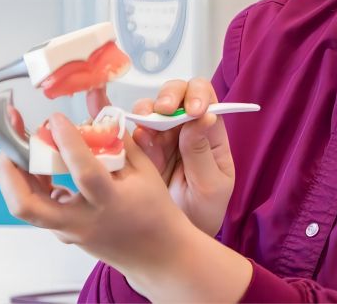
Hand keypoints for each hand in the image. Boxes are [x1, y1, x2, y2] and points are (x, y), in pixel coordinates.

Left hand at [0, 113, 194, 276]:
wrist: (155, 253)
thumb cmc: (155, 211)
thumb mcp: (145, 171)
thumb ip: (119, 142)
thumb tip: (98, 113)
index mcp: (110, 202)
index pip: (83, 172)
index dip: (67, 142)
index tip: (57, 119)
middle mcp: (82, 221)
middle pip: (28, 204)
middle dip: (10, 171)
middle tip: (9, 145)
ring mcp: (69, 231)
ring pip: (26, 208)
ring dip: (15, 177)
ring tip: (20, 149)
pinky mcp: (63, 233)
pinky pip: (39, 208)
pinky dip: (32, 185)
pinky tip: (41, 167)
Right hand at [130, 79, 234, 236]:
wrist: (176, 241)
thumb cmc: (202, 211)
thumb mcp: (211, 186)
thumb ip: (203, 154)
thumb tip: (203, 118)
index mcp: (209, 133)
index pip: (207, 99)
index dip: (198, 96)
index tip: (193, 111)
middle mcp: (183, 129)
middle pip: (176, 94)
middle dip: (169, 97)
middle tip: (164, 111)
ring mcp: (158, 138)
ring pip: (148, 109)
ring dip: (145, 112)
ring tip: (145, 130)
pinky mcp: (136, 151)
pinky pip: (127, 133)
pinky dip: (125, 132)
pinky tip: (129, 141)